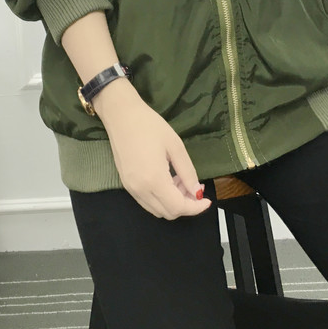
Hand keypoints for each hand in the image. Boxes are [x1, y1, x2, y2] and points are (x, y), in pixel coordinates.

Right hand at [93, 78, 212, 219]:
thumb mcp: (175, 145)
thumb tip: (196, 192)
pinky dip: (160, 198)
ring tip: (180, 181)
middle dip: (186, 205)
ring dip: (173, 202)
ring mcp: (131, 189)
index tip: (207, 199)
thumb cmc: (149, 125)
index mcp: (154, 179)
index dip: (196, 207)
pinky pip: (147, 202)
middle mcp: (140, 190)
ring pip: (157, 210)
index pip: (178, 207)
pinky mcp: (126, 184)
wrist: (121, 115)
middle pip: (168, 213)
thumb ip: (187, 172)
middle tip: (194, 186)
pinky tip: (166, 180)